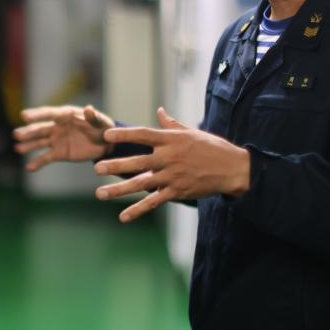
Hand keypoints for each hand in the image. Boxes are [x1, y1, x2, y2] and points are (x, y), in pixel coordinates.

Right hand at [13, 105, 114, 170]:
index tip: (24, 116)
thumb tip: (89, 109)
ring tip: (18, 148)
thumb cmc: (103, 128)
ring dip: (28, 145)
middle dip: (29, 132)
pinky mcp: (59, 153)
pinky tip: (29, 168)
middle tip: (16, 134)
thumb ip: (94, 117)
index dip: (37, 115)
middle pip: (40, 128)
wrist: (106, 144)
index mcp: (66, 115)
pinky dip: (37, 163)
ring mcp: (57, 140)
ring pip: (40, 142)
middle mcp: (57, 126)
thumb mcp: (101, 122)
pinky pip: (46, 158)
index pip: (49, 114)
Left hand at [93, 108, 250, 221]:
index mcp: (171, 140)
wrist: (233, 168)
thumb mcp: (192, 132)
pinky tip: (123, 217)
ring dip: (119, 190)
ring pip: (141, 184)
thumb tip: (159, 111)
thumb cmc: (212, 147)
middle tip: (96, 168)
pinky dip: (138, 210)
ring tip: (100, 194)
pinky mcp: (177, 192)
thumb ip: (171, 124)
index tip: (107, 136)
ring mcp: (172, 176)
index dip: (125, 135)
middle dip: (116, 165)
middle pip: (138, 161)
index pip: (143, 135)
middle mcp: (169, 158)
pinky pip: (154, 202)